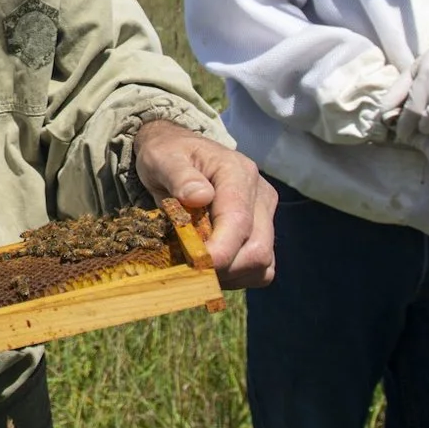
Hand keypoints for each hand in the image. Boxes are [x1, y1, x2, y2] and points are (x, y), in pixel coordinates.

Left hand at [134, 119, 276, 287]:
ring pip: (262, 263)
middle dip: (224, 268)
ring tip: (199, 266)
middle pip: (257, 249)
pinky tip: (214, 266)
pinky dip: (238, 276)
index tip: (195, 265)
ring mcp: (265, 214)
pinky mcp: (264, 231)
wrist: (178, 152)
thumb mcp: (162, 158)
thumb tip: (200, 196)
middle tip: (190, 269)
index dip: (221, 250)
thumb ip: (178, 175)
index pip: (238, 220)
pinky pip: (262, 268)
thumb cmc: (168, 155)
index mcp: (237, 172)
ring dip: (230, 275)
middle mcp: (260, 193)